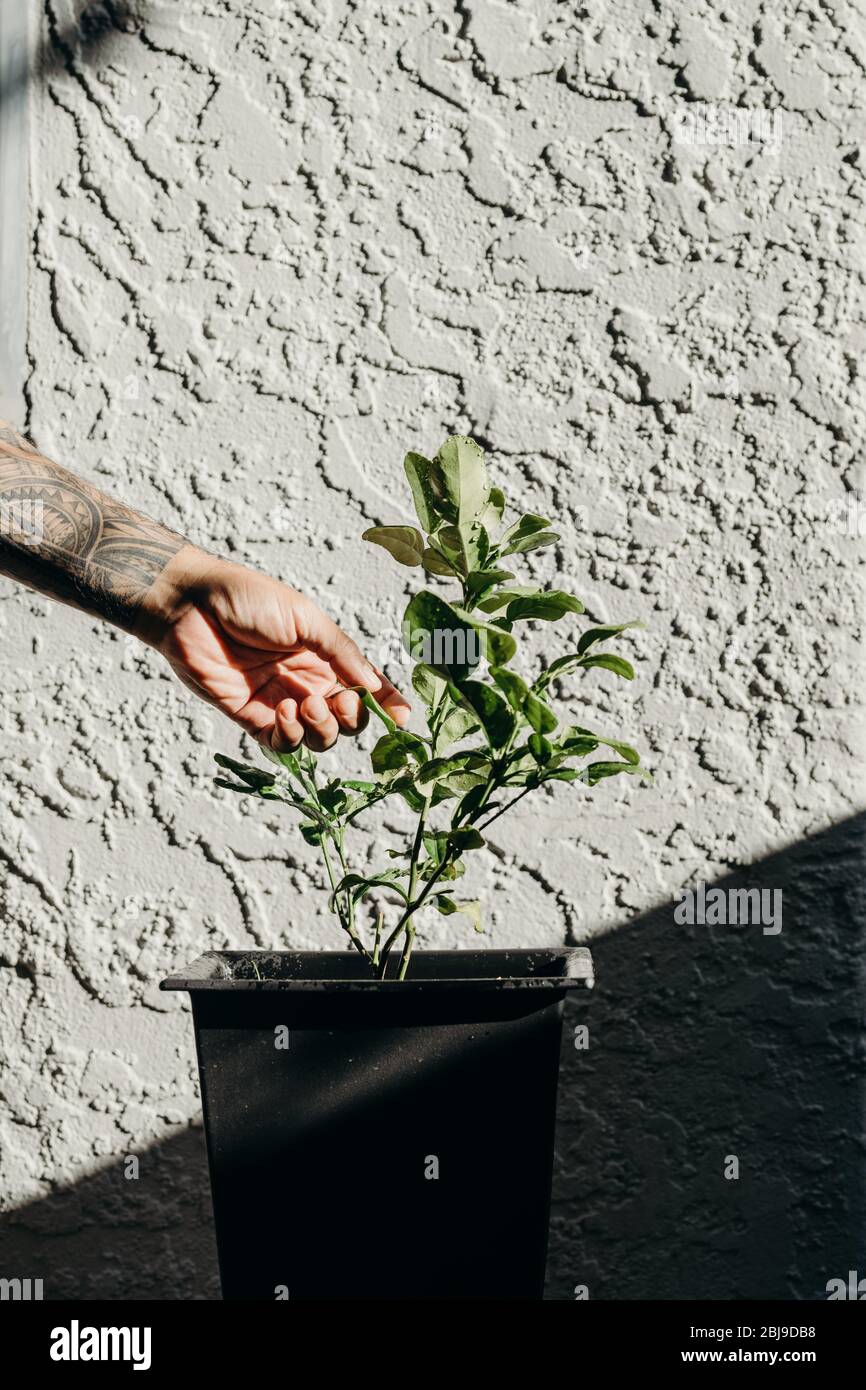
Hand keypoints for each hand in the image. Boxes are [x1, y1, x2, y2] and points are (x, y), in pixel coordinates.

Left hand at [138, 547, 409, 751]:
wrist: (190, 605)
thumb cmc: (246, 599)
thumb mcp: (306, 618)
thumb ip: (341, 652)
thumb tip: (373, 685)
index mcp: (325, 656)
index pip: (365, 687)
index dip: (387, 704)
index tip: (402, 718)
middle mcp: (307, 682)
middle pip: (348, 720)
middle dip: (352, 717)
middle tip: (336, 699)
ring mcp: (281, 703)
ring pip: (319, 739)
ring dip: (323, 728)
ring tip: (305, 703)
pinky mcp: (252, 719)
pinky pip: (283, 746)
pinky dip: (291, 736)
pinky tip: (283, 711)